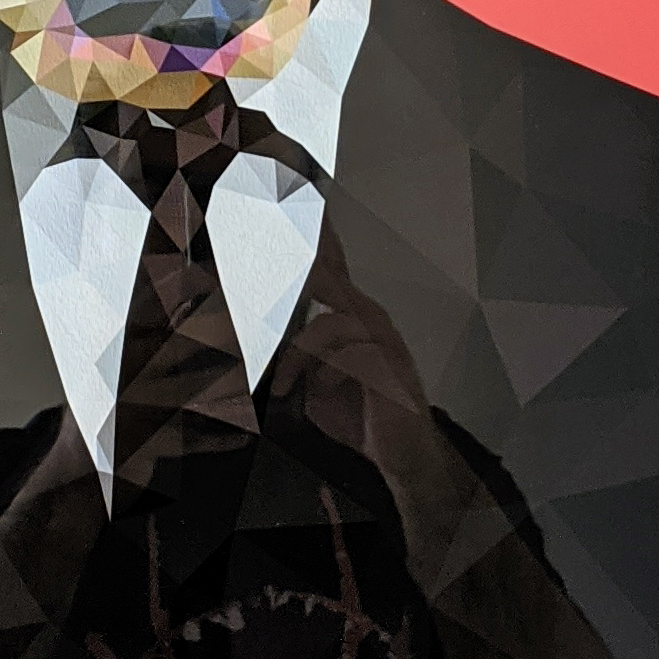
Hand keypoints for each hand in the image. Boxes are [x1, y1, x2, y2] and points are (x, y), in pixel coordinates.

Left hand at [267, 240, 451, 525]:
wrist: (402, 454)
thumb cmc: (361, 413)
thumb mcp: (315, 379)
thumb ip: (294, 353)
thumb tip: (256, 340)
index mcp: (352, 316)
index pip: (331, 267)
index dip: (314, 236)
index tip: (294, 204)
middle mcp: (369, 319)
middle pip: (330, 278)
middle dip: (298, 266)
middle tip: (267, 255)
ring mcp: (383, 341)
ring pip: (330, 323)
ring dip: (298, 355)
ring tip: (285, 384)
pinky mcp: (389, 368)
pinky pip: (348, 355)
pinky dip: (323, 373)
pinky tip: (319, 390)